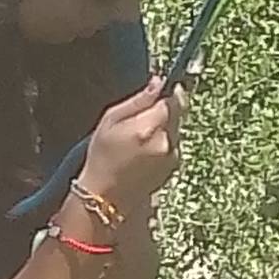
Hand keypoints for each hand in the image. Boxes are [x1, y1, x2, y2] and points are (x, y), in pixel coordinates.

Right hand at [80, 76, 185, 209]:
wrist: (104, 196)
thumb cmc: (101, 156)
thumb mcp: (111, 120)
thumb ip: (138, 100)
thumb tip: (158, 82)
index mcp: (148, 127)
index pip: (173, 100)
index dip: (171, 91)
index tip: (166, 87)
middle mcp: (165, 142)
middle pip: (178, 114)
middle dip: (167, 109)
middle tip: (145, 115)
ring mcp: (172, 157)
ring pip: (176, 130)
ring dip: (165, 127)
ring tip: (139, 138)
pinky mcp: (172, 168)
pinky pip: (173, 146)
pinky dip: (164, 144)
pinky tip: (143, 152)